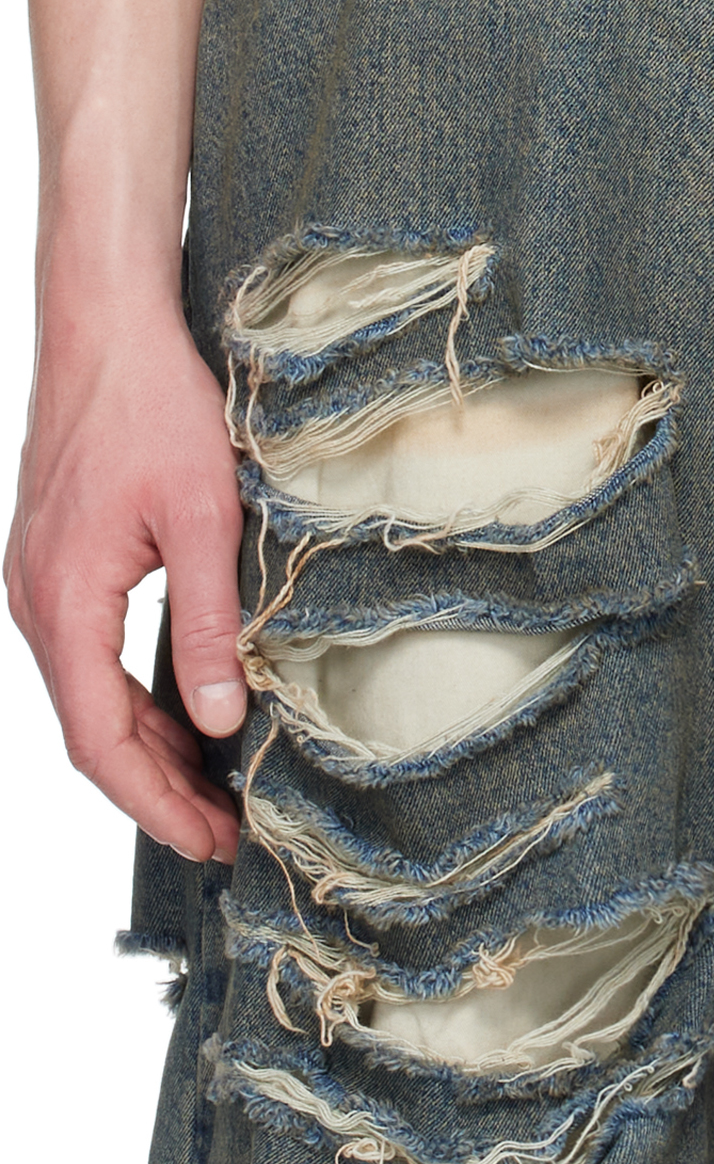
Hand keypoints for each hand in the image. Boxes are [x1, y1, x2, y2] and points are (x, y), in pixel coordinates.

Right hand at [7, 272, 244, 861]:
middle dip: (158, 792)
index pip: (99, 742)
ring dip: (150, 751)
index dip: (156, 804)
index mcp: (64, 602)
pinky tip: (186, 722)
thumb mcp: (205, 516)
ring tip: (215, 793)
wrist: (105, 321)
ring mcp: (41, 586)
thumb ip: (210, 624)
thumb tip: (221, 722)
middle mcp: (36, 603)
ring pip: (90, 701)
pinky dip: (137, 702)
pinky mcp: (58, 568)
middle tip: (227, 834)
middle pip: (91, 733)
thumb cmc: (150, 401)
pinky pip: (91, 660)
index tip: (210, 841)